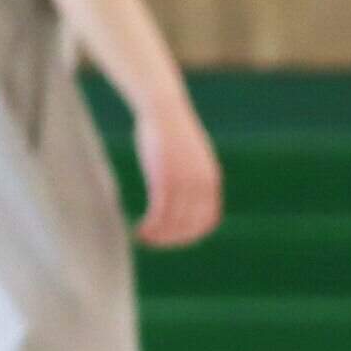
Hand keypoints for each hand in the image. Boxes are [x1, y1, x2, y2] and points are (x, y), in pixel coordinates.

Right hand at [132, 104, 221, 248]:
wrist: (163, 108)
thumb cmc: (171, 130)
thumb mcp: (190, 155)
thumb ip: (191, 176)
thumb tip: (183, 191)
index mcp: (211, 181)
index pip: (208, 221)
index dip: (192, 235)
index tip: (174, 238)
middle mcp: (202, 185)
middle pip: (190, 226)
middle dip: (171, 239)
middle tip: (153, 242)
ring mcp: (185, 183)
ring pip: (173, 223)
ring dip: (157, 236)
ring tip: (143, 237)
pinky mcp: (165, 180)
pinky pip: (159, 214)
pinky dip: (150, 227)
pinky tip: (139, 230)